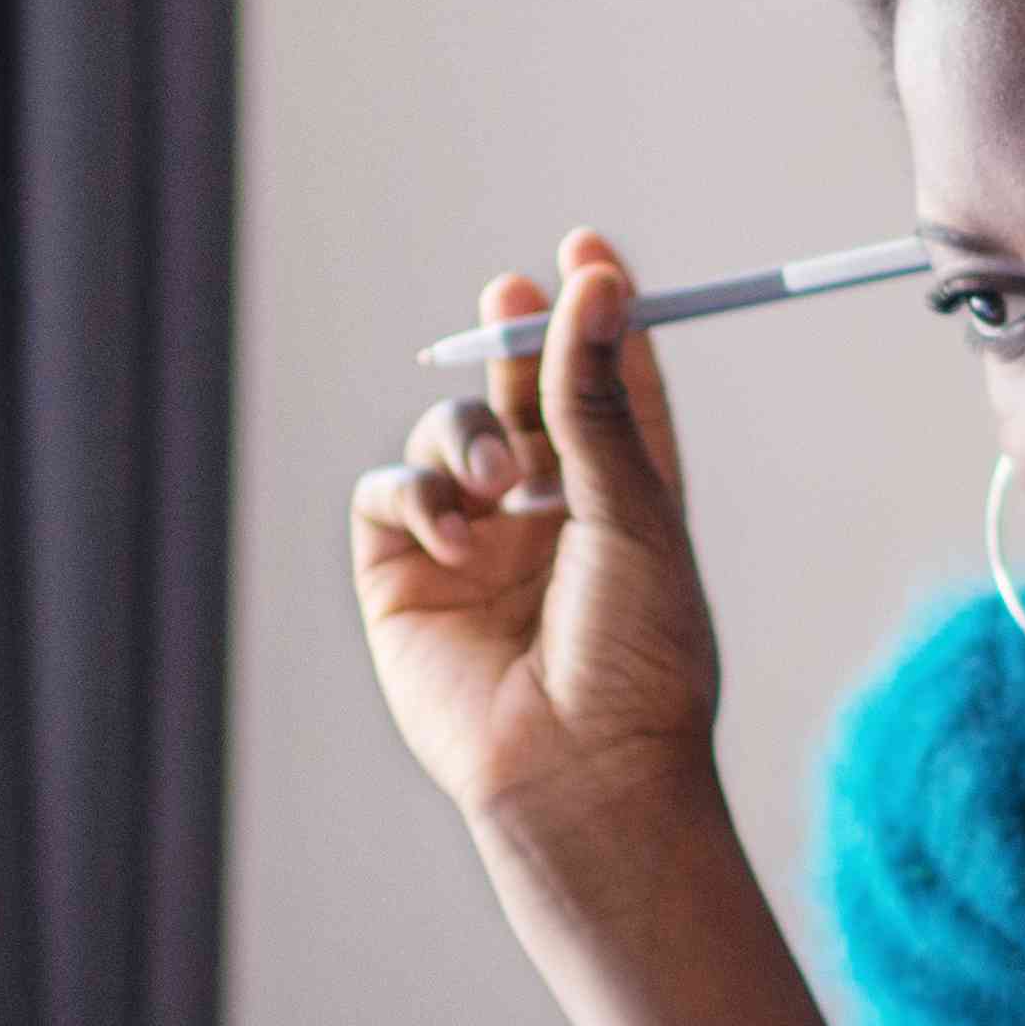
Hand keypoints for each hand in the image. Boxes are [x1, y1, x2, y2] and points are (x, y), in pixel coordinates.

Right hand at [349, 231, 726, 858]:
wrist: (579, 770)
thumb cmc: (635, 654)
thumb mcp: (632, 509)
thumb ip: (596, 398)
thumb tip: (595, 281)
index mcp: (624, 492)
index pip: (605, 380)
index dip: (595, 315)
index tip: (587, 255)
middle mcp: (545, 510)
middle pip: (522, 391)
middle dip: (515, 342)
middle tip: (511, 300)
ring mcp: (472, 541)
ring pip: (447, 430)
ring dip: (466, 433)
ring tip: (496, 477)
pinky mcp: (406, 576)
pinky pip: (389, 493)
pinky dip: (414, 494)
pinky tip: (455, 536)